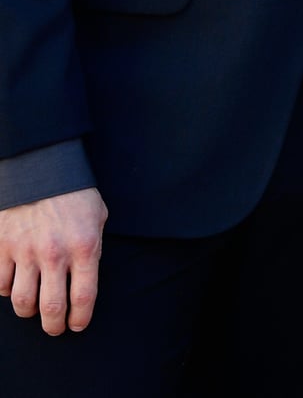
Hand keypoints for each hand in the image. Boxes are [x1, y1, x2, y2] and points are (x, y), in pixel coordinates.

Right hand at [0, 188, 107, 335]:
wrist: (41, 169)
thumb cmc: (75, 194)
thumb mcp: (98, 217)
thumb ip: (93, 248)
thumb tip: (85, 277)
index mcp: (85, 247)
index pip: (84, 296)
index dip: (80, 317)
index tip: (77, 325)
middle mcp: (55, 254)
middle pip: (51, 307)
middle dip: (53, 325)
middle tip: (54, 329)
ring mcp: (25, 252)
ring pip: (22, 301)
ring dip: (28, 312)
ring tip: (33, 310)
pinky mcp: (2, 247)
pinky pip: (1, 283)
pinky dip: (7, 290)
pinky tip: (15, 285)